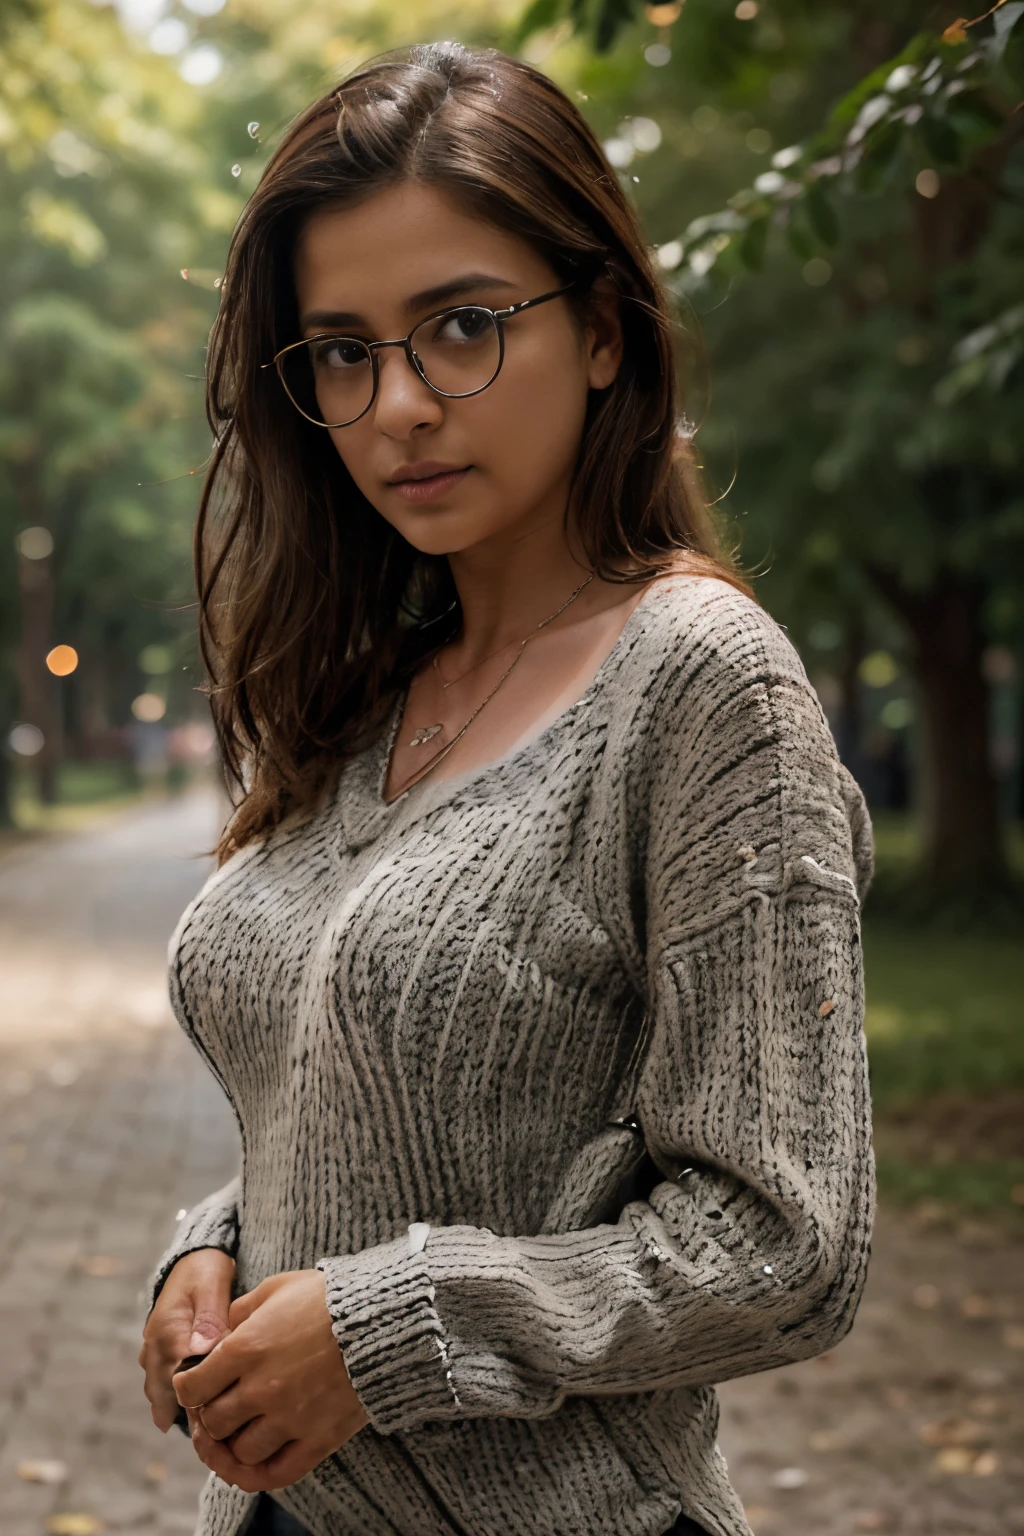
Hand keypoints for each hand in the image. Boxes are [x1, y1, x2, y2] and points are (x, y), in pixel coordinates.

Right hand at [138, 1247, 235, 1431]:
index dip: (199, 1402)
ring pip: (160, 1394)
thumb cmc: (206, 1270)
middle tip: (210, 1443)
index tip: (221, 1418)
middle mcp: (154, 1347)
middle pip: (165, 1395)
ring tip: (204, 1438)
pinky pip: (161, 1386)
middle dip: (187, 1417)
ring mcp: (153, 1352)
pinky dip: (173, 1402)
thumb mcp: (211, 1285)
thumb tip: (201, 1348)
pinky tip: (194, 1418)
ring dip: (179, 1412)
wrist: (192, 1258)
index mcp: (168, 1333)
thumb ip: (209, 1316)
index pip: (179, 1380)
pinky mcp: (159, 1354)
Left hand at [172, 1269, 368, 1491]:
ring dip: (233, 1445)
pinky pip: (276, 1474)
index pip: (193, 1388)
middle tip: (217, 1408)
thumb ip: (241, 1311)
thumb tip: (220, 1332)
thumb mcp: (278, 1288)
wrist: (382, 1318)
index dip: (188, 1389)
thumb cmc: (328, 1298)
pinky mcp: (318, 1439)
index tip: (195, 1385)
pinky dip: (256, 1475)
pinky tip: (253, 1463)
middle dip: (210, 1416)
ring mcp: (290, 1418)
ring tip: (237, 1433)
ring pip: (240, 1452)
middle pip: (214, 1423)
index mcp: (246, 1349)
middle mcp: (262, 1388)